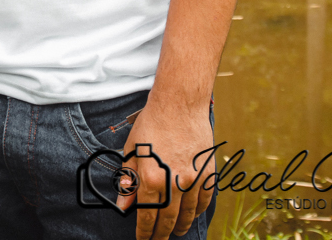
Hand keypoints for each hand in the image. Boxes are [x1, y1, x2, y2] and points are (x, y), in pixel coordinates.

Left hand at [115, 100, 214, 239]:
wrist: (179, 104)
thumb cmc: (152, 124)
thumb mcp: (132, 151)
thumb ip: (129, 181)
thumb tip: (124, 205)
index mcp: (151, 179)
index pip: (147, 216)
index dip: (144, 232)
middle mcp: (174, 183)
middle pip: (168, 219)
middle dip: (161, 234)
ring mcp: (193, 179)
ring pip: (188, 213)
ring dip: (181, 226)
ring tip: (176, 232)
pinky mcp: (207, 173)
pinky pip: (204, 200)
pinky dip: (198, 211)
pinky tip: (192, 215)